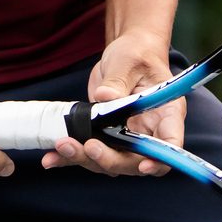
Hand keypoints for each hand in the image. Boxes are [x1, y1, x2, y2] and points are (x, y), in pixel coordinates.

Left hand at [42, 31, 181, 176]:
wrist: (124, 56)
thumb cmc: (136, 55)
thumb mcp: (128, 62)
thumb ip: (118, 82)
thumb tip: (104, 98)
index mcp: (166, 115)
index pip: (170, 144)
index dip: (160, 160)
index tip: (143, 166)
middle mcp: (149, 133)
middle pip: (134, 160)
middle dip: (110, 159)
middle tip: (88, 148)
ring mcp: (126, 139)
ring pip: (108, 161)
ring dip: (84, 158)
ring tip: (61, 147)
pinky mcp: (104, 137)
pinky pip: (88, 152)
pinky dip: (69, 157)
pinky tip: (51, 159)